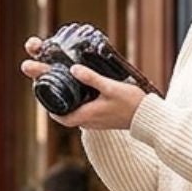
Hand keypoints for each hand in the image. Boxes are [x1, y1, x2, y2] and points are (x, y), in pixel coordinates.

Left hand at [19, 57, 144, 131]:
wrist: (148, 117)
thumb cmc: (131, 104)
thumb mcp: (110, 87)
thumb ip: (91, 78)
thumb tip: (73, 68)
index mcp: (87, 116)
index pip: (59, 116)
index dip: (49, 106)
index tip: (43, 92)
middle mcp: (89, 122)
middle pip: (65, 112)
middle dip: (56, 100)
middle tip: (50, 83)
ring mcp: (96, 122)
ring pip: (75, 112)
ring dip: (68, 100)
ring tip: (62, 84)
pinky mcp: (102, 119)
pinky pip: (85, 112)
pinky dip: (79, 102)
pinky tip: (82, 90)